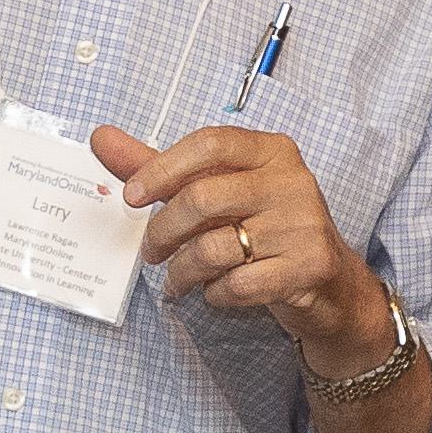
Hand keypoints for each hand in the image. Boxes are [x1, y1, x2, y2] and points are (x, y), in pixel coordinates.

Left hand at [91, 121, 387, 377]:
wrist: (330, 284)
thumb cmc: (266, 230)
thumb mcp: (222, 192)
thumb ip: (162, 168)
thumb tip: (101, 138)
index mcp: (272, 151)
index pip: (210, 142)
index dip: (162, 168)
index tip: (132, 196)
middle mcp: (292, 182)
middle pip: (203, 197)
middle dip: (162, 231)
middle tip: (151, 250)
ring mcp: (303, 224)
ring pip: (214, 247)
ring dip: (182, 271)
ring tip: (177, 280)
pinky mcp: (309, 267)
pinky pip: (237, 285)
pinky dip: (214, 294)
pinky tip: (215, 291)